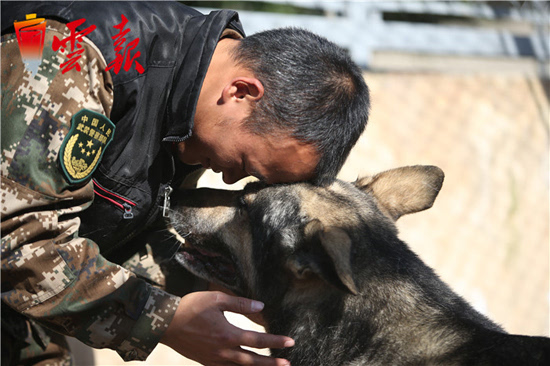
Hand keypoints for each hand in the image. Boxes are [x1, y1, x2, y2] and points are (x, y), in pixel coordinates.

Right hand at [160, 291, 293, 365]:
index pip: (258, 340)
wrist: (165, 323)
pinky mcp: (206, 362)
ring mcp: (214, 359)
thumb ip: (241, 304)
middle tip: (287, 364)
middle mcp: (223, 351)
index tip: (290, 342)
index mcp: (228, 334)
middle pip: (253, 361)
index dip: (276, 342)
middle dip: (271, 363)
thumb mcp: (217, 299)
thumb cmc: (191, 307)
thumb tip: (261, 306)